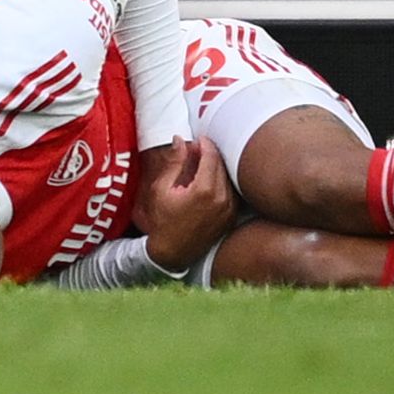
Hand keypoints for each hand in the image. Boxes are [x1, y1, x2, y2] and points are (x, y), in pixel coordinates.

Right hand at [131, 138, 237, 275]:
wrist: (172, 253)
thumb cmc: (163, 221)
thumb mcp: (162, 189)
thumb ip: (174, 162)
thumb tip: (179, 139)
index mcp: (204, 190)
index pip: (211, 155)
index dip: (204, 144)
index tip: (197, 139)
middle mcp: (222, 199)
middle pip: (222, 164)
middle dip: (210, 153)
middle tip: (198, 149)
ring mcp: (229, 209)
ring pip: (228, 176)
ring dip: (218, 166)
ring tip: (202, 164)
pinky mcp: (232, 216)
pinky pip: (232, 190)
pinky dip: (223, 181)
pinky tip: (209, 180)